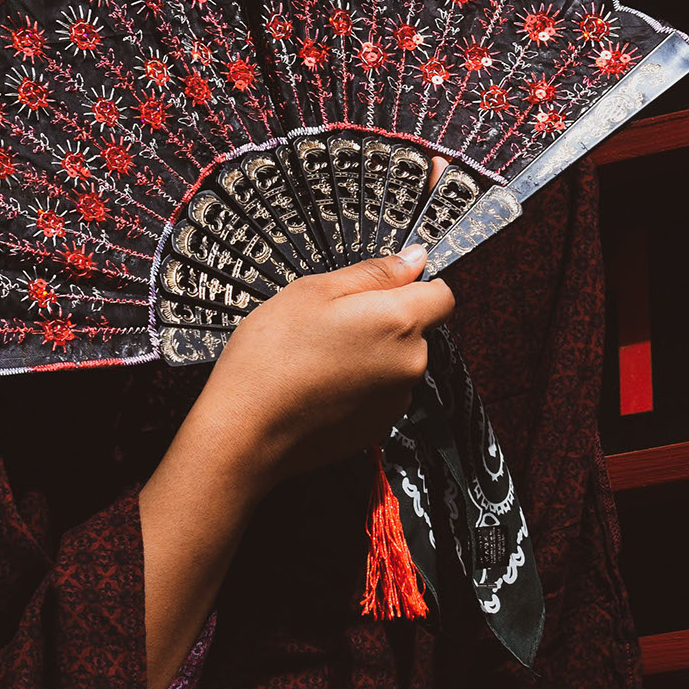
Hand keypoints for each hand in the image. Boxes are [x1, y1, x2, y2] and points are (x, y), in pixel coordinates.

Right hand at [187, 245, 456, 492]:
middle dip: (385, 320)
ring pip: (397, 362)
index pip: (442, 295)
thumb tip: (415, 258)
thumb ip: (375, 272)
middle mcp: (410, 363)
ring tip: (320, 357)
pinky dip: (360, 385)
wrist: (246, 430)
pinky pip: (381, 393)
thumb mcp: (315, 291)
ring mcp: (396, 399)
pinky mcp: (379, 427)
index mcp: (399, 321)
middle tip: (331, 322)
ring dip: (372, 354)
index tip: (385, 287)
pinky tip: (322, 384)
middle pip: (416, 330)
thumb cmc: (272, 356)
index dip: (416, 285)